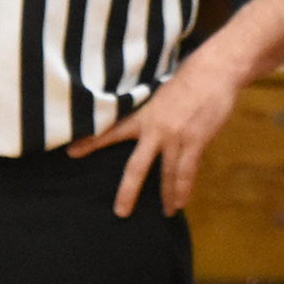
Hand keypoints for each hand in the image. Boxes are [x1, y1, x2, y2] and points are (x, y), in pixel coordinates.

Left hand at [67, 55, 241, 217]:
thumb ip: (151, 111)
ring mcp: (175, 136)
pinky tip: (182, 202)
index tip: (71, 153)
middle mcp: (155, 128)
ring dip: (166, 196)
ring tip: (166, 212)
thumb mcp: (160, 92)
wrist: (213, 71)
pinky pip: (187, 172)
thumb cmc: (188, 78)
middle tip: (121, 212)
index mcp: (143, 114)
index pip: (112, 130)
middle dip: (128, 191)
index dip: (91, 142)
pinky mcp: (195, 141)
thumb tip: (144, 125)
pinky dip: (184, 189)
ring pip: (166, 174)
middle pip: (136, 166)